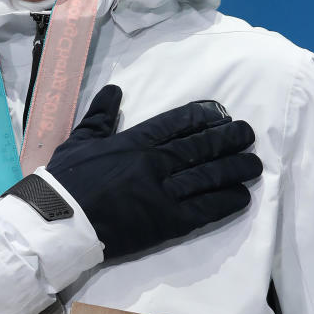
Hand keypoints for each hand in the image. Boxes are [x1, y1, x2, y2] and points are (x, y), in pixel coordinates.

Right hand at [46, 86, 261, 261]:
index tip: (221, 114)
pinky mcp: (166, 222)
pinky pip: (204, 209)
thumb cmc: (64, 182)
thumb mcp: (78, 141)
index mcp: (134, 141)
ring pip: (208, 176)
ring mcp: (162, 192)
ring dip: (235, 168)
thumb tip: (114, 90)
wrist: (58, 222)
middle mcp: (154, 162)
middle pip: (200, 147)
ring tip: (254, 164)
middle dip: (228, 139)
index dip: (203, 117)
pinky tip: (242, 195)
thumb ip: (100, 117)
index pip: (177, 123)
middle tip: (248, 134)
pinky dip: (225, 201)